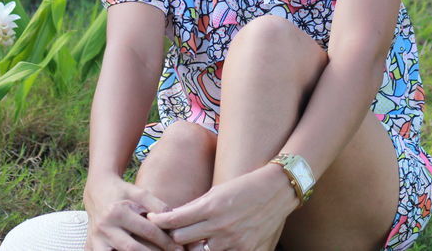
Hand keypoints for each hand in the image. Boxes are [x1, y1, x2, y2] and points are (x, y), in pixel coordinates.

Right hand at [84, 174, 182, 250]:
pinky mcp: (92, 247)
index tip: (178, 247)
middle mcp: (104, 227)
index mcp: (116, 212)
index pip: (146, 230)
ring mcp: (96, 239)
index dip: (165, 240)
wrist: (97, 192)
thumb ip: (157, 205)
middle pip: (132, 249)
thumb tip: (173, 221)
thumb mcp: (140, 193)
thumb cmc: (122, 193)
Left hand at [143, 164, 297, 250]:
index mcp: (211, 207)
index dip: (159, 221)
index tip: (153, 219)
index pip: (174, 221)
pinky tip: (213, 243)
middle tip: (169, 233)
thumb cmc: (245, 187)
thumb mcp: (218, 192)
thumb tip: (175, 218)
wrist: (278, 191)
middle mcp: (220, 226)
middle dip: (173, 237)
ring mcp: (233, 242)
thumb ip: (196, 208)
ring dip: (193, 247)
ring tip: (192, 240)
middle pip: (180, 240)